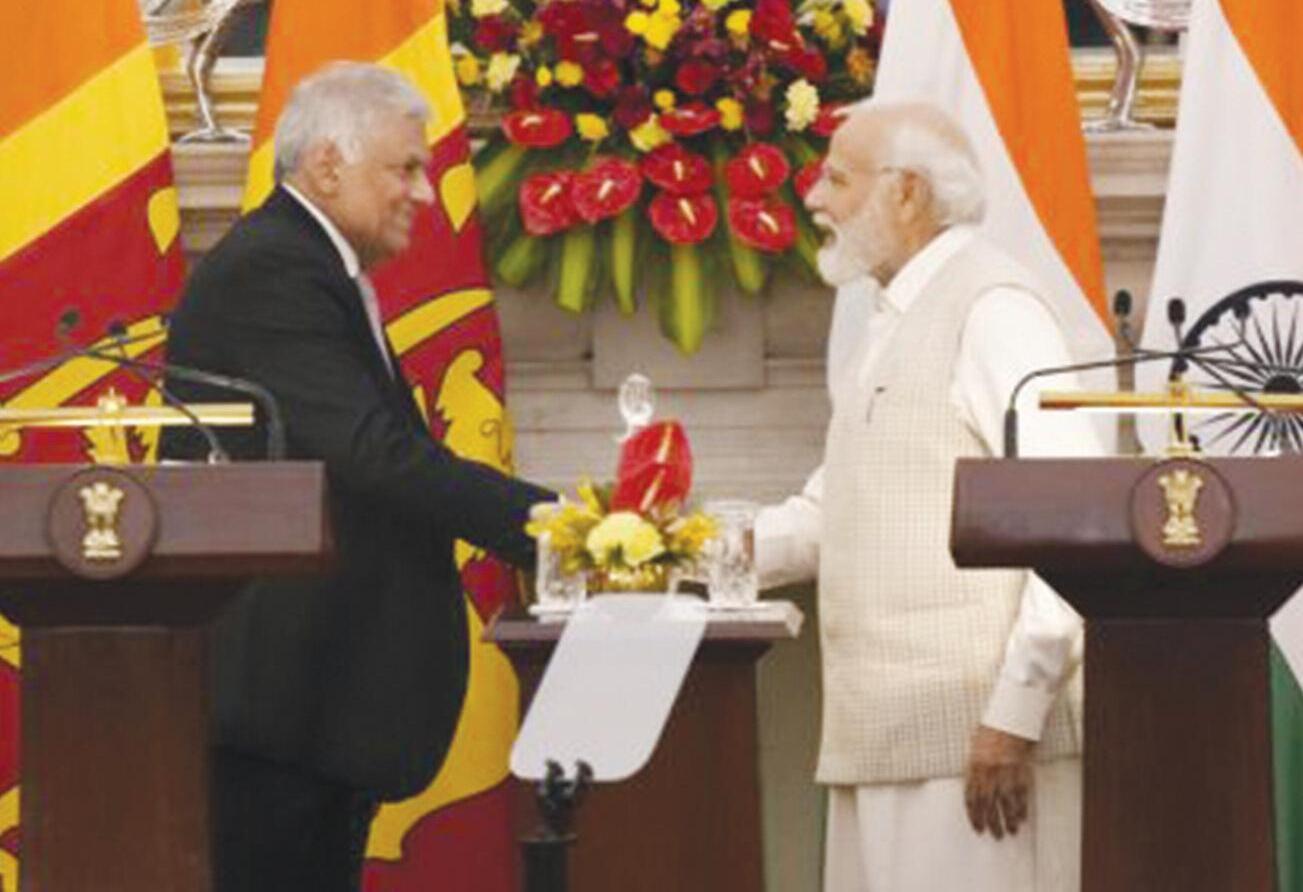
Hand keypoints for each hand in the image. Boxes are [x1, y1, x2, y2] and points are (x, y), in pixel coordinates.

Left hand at [964, 724, 1033, 839]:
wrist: (1010, 720)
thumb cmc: (991, 731)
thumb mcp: (974, 748)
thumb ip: (973, 768)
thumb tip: (973, 788)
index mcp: (973, 767)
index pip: (971, 798)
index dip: (974, 815)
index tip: (977, 827)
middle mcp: (988, 772)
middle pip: (988, 805)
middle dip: (991, 822)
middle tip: (994, 834)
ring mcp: (1005, 773)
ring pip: (1005, 804)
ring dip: (1008, 820)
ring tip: (1010, 831)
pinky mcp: (1020, 772)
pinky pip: (1020, 795)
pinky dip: (1021, 808)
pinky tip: (1021, 818)